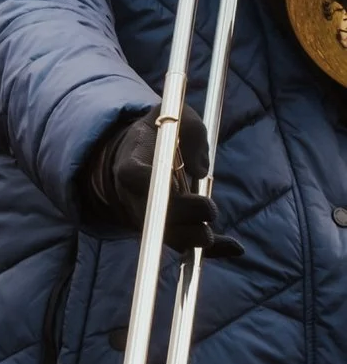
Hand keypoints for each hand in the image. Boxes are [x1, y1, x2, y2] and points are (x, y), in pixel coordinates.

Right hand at [87, 106, 222, 256]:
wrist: (138, 154)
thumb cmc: (159, 133)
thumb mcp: (174, 116)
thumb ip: (190, 131)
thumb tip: (201, 170)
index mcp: (130, 164)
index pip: (134, 177)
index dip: (152, 184)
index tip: (178, 186)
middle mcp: (133, 195)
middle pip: (151, 213)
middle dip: (180, 216)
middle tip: (209, 209)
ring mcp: (147, 215)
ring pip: (166, 234)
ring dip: (190, 239)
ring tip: (214, 238)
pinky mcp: (164, 227)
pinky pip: (184, 243)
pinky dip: (210, 247)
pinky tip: (232, 248)